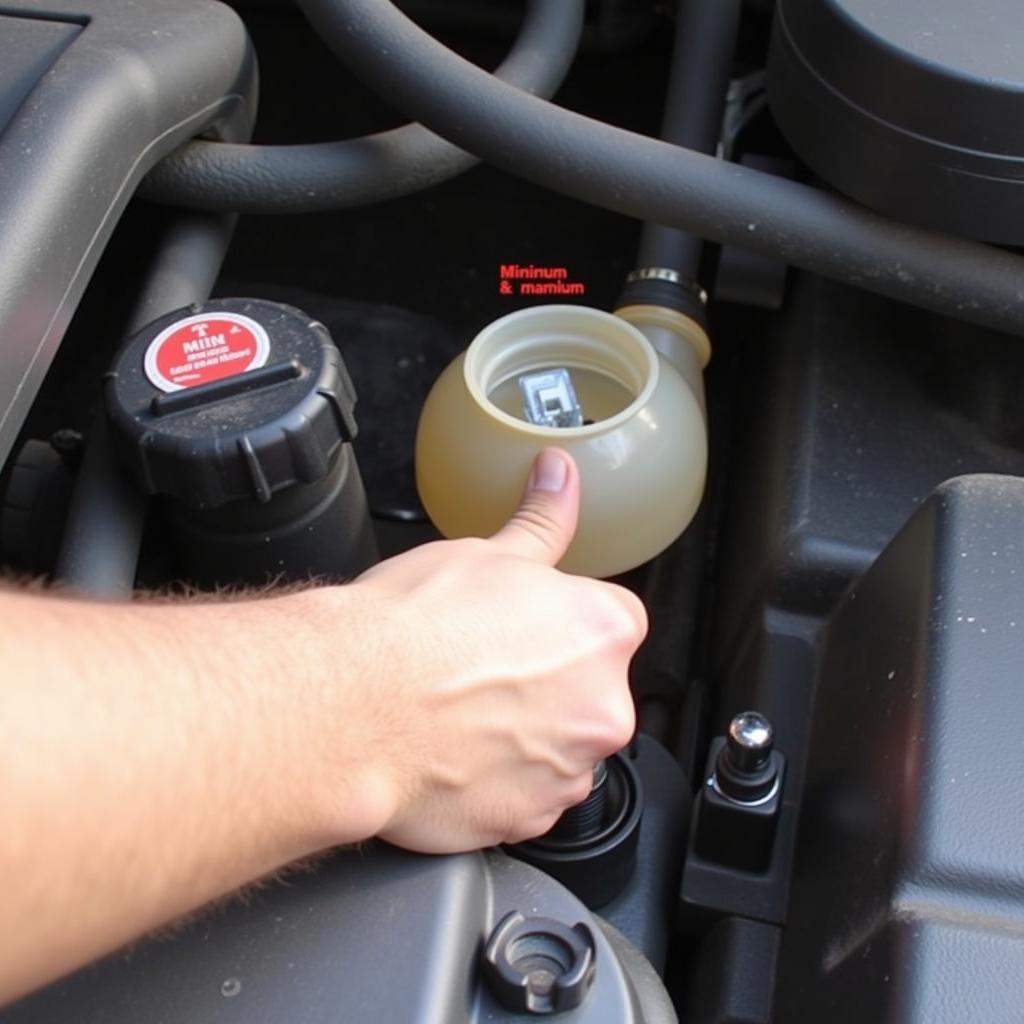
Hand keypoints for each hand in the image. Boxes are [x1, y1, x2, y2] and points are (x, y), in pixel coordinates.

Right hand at [345, 447, 646, 852]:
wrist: (349, 706)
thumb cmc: (409, 630)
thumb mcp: (485, 553)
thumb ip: (542, 520)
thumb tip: (560, 476)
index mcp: (604, 630)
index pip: (609, 621)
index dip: (560, 624)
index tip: (523, 630)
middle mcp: (603, 705)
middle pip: (589, 689)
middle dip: (548, 682)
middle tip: (483, 670)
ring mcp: (568, 769)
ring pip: (559, 746)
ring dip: (526, 735)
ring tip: (462, 713)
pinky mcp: (529, 820)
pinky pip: (528, 797)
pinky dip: (500, 781)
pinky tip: (454, 753)